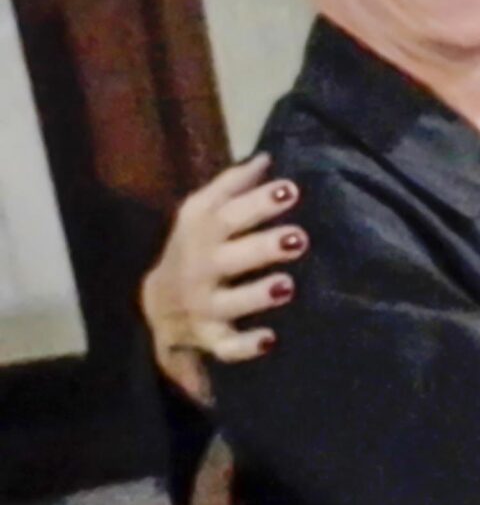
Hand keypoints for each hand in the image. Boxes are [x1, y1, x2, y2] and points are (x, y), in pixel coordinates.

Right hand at [139, 156, 304, 404]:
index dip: (256, 202)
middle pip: (227, 257)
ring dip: (255, 295)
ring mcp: (202, 305)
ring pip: (226, 303)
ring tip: (286, 286)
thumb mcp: (201, 215)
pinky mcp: (208, 337)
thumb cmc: (196, 249)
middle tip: (298, 238)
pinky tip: (270, 340)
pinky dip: (244, 346)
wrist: (156, 304)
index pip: (225, 214)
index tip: (290, 190)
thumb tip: (265, 157)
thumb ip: (232, 186)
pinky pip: (224, 346)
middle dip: (261, 247)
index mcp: (199, 234)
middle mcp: (198, 269)